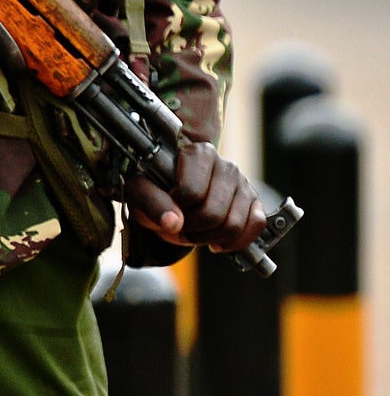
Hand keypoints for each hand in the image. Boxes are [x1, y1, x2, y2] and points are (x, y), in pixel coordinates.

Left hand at [126, 138, 267, 253]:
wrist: (169, 196)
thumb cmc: (153, 189)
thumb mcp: (140, 191)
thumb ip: (152, 203)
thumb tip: (174, 223)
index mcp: (198, 154)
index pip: (191, 192)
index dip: (175, 209)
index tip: (166, 208)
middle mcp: (225, 165)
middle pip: (212, 213)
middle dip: (191, 230)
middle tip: (178, 228)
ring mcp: (243, 183)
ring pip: (233, 225)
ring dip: (208, 238)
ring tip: (193, 232)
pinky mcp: (254, 201)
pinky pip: (255, 227)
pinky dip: (236, 242)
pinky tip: (216, 241)